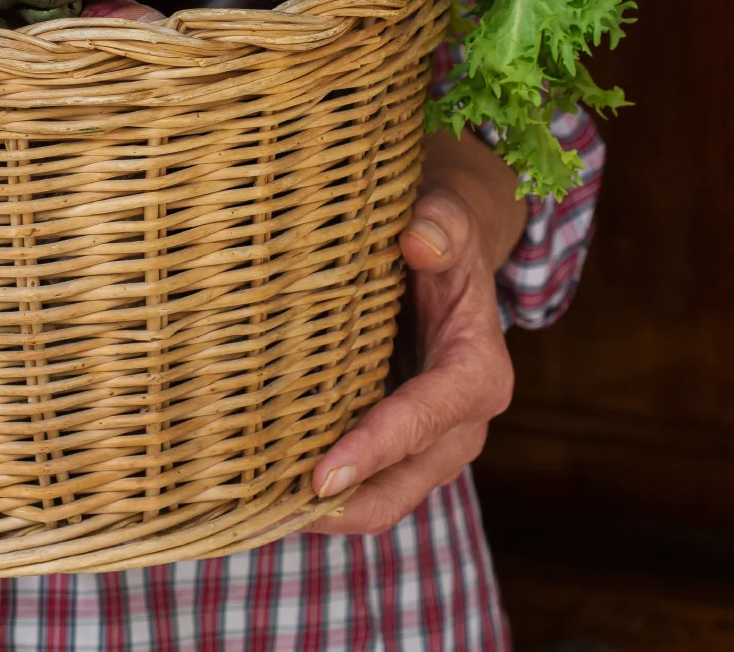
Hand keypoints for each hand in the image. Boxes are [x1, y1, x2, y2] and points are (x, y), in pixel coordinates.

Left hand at [305, 131, 525, 533]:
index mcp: (478, 374)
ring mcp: (429, 444)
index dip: (375, 448)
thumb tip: (418, 239)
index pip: (425, 420)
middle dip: (342, 507)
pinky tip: (266, 495)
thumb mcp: (450, 218)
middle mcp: (460, 424)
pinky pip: (365, 488)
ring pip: (381, 500)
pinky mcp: (398, 447)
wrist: (447, 255)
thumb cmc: (444, 235)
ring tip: (255, 515)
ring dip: (326, 514)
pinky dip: (323, 499)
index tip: (322, 476)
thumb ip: (441, 225)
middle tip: (268, 513)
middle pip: (402, 485)